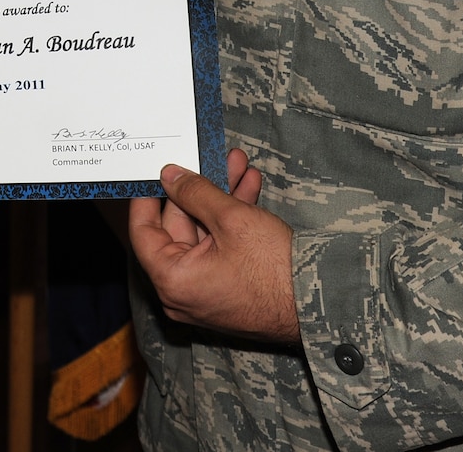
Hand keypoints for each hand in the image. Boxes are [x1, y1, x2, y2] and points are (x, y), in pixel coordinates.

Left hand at [128, 153, 296, 342]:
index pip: (143, 231)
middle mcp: (183, 291)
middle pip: (178, 228)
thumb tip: (169, 176)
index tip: (154, 170)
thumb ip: (195, 192)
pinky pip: (220, 248)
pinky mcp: (228, 288)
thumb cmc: (274, 270)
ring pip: (204, 234)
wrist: (320, 305)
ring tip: (238, 166)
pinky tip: (249, 189)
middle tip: (210, 158)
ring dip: (220, 199)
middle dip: (199, 189)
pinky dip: (232, 221)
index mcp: (172, 280)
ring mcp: (206, 291)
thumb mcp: (231, 219)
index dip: (148, 196)